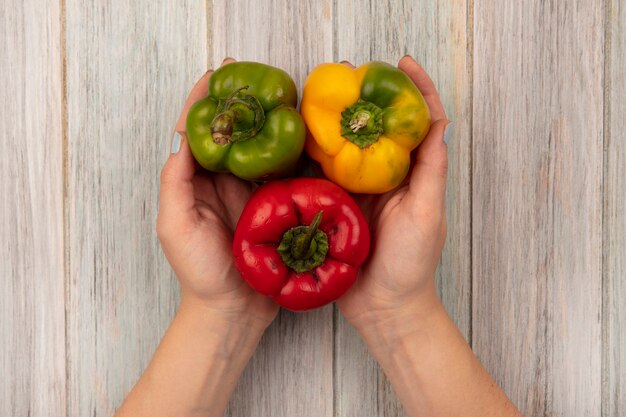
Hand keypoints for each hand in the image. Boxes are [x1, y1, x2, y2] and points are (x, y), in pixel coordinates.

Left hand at [157, 58, 278, 329]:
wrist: (233, 310)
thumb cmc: (200, 273)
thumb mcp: (175, 227)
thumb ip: (176, 184)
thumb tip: (182, 140)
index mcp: (197, 183)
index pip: (199, 134)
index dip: (204, 103)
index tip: (216, 75)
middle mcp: (225, 183)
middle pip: (233, 135)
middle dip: (242, 106)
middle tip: (255, 77)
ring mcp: (253, 194)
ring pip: (261, 150)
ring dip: (269, 125)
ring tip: (282, 98)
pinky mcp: (277, 207)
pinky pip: (285, 175)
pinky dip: (292, 155)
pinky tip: (302, 137)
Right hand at [336, 56, 449, 333]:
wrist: (383, 309)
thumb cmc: (411, 265)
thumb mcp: (427, 215)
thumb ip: (430, 171)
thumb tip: (438, 123)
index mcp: (410, 175)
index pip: (417, 123)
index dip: (413, 90)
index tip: (400, 64)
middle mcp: (383, 177)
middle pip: (375, 128)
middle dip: (364, 98)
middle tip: (347, 75)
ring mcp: (356, 192)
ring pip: (344, 147)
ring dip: (333, 121)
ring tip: (318, 97)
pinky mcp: (332, 207)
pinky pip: (320, 175)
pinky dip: (310, 155)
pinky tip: (296, 137)